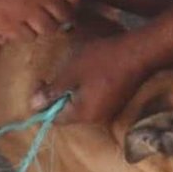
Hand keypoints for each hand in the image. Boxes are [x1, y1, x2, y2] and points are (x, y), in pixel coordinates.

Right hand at [0, 0, 80, 47]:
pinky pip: (28, 37)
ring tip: (32, 21)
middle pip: (64, 15)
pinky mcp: (9, 25)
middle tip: (51, 17)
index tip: (66, 4)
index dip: (72, 1)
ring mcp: (24, 10)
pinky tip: (16, 24)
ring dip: (43, 27)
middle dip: (60, 17)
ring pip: (48, 29)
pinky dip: (25, 33)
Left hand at [30, 35, 144, 125]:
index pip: (55, 119)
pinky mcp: (118, 101)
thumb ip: (53, 90)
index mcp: (84, 115)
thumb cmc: (102, 60)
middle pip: (69, 113)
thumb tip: (34, 105)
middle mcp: (97, 118)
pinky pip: (95, 100)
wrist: (138, 52)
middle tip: (55, 74)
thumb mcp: (71, 72)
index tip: (41, 82)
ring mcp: (110, 110)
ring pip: (82, 105)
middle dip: (58, 95)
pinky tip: (89, 71)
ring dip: (73, 91)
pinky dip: (87, 89)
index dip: (44, 103)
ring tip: (72, 70)